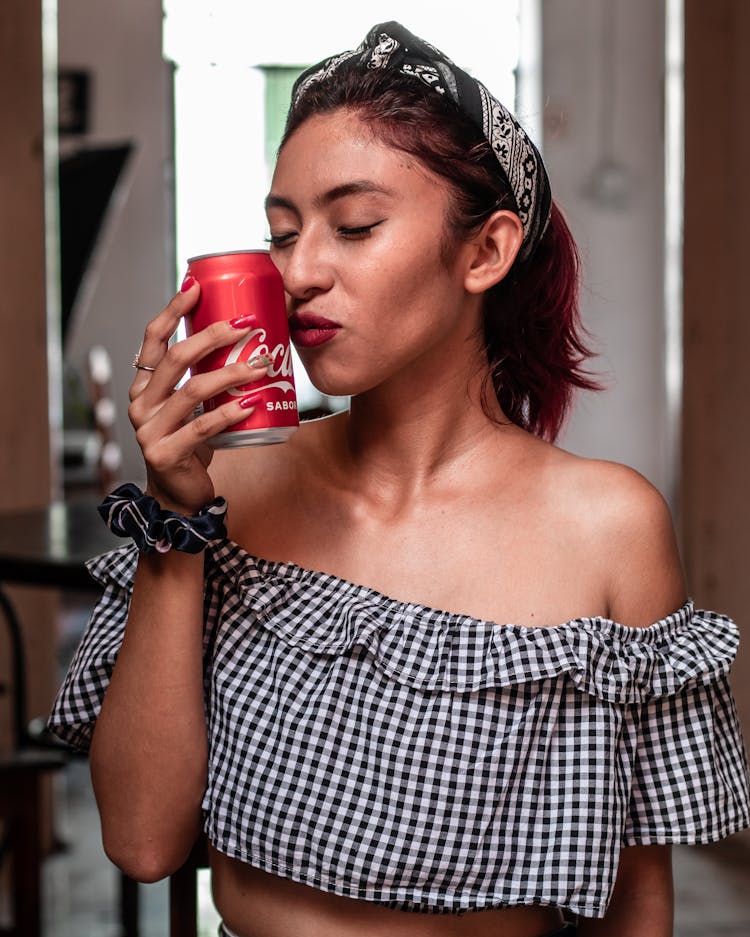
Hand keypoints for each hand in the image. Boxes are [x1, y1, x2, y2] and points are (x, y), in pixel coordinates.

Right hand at [128, 280, 268, 512]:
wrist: (179, 496)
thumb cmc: (190, 444)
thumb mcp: (191, 407)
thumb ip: (201, 379)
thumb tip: (242, 339)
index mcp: (144, 387)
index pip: (153, 340)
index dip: (173, 311)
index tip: (197, 286)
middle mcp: (140, 405)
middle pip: (176, 359)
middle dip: (213, 336)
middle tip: (247, 325)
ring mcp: (149, 431)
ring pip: (193, 391)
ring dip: (231, 373)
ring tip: (261, 364)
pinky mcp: (166, 454)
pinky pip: (203, 427)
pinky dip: (231, 413)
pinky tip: (253, 403)